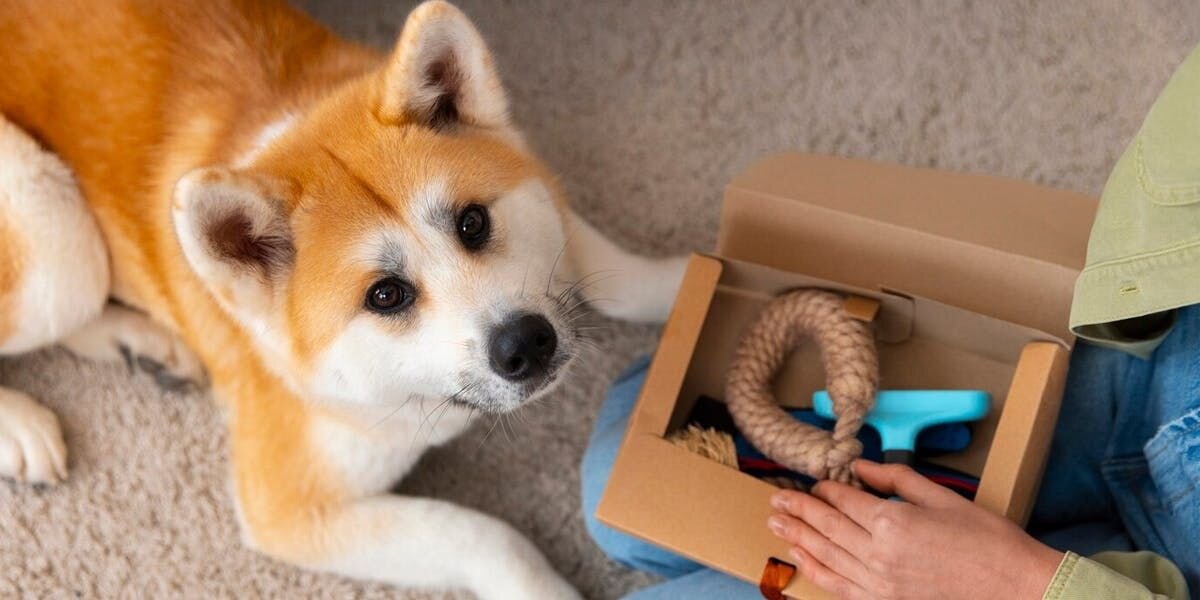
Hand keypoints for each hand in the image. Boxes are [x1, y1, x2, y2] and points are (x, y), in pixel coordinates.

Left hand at [767, 460, 1063, 599]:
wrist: (1014, 588)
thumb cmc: (986, 541)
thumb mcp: (941, 497)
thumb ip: (896, 480)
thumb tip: (862, 469)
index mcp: (893, 522)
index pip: (843, 501)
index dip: (822, 490)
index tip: (809, 483)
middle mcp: (878, 554)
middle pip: (826, 527)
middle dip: (797, 511)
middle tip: (775, 499)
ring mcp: (879, 584)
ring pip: (825, 555)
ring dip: (797, 537)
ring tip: (776, 524)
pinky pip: (839, 586)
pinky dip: (815, 570)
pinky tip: (799, 558)